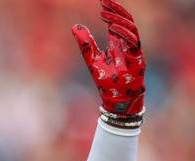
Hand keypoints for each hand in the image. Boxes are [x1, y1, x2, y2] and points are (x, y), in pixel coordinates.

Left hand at [72, 0, 144, 115]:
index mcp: (118, 44)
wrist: (115, 100)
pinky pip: (134, 41)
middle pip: (126, 21)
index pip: (117, 22)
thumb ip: (86, 43)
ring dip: (119, 19)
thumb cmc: (106, 82)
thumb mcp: (92, 59)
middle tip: (104, 1)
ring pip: (131, 28)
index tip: (102, 2)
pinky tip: (113, 27)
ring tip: (105, 13)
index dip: (112, 11)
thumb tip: (75, 25)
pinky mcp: (137, 59)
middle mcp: (127, 45)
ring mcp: (134, 51)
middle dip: (116, 10)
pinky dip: (124, 33)